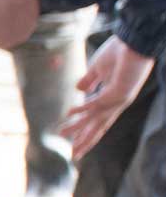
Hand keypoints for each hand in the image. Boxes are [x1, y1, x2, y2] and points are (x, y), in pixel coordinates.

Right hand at [59, 36, 155, 158]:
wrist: (134, 40)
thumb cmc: (120, 51)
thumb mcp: (99, 67)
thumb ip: (88, 80)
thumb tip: (78, 90)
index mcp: (112, 97)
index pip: (98, 120)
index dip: (86, 132)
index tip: (76, 143)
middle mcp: (116, 102)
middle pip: (99, 127)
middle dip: (85, 141)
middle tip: (75, 156)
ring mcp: (117, 99)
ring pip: (95, 118)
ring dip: (77, 127)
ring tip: (61, 133)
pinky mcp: (117, 93)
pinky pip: (96, 103)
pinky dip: (83, 108)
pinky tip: (69, 112)